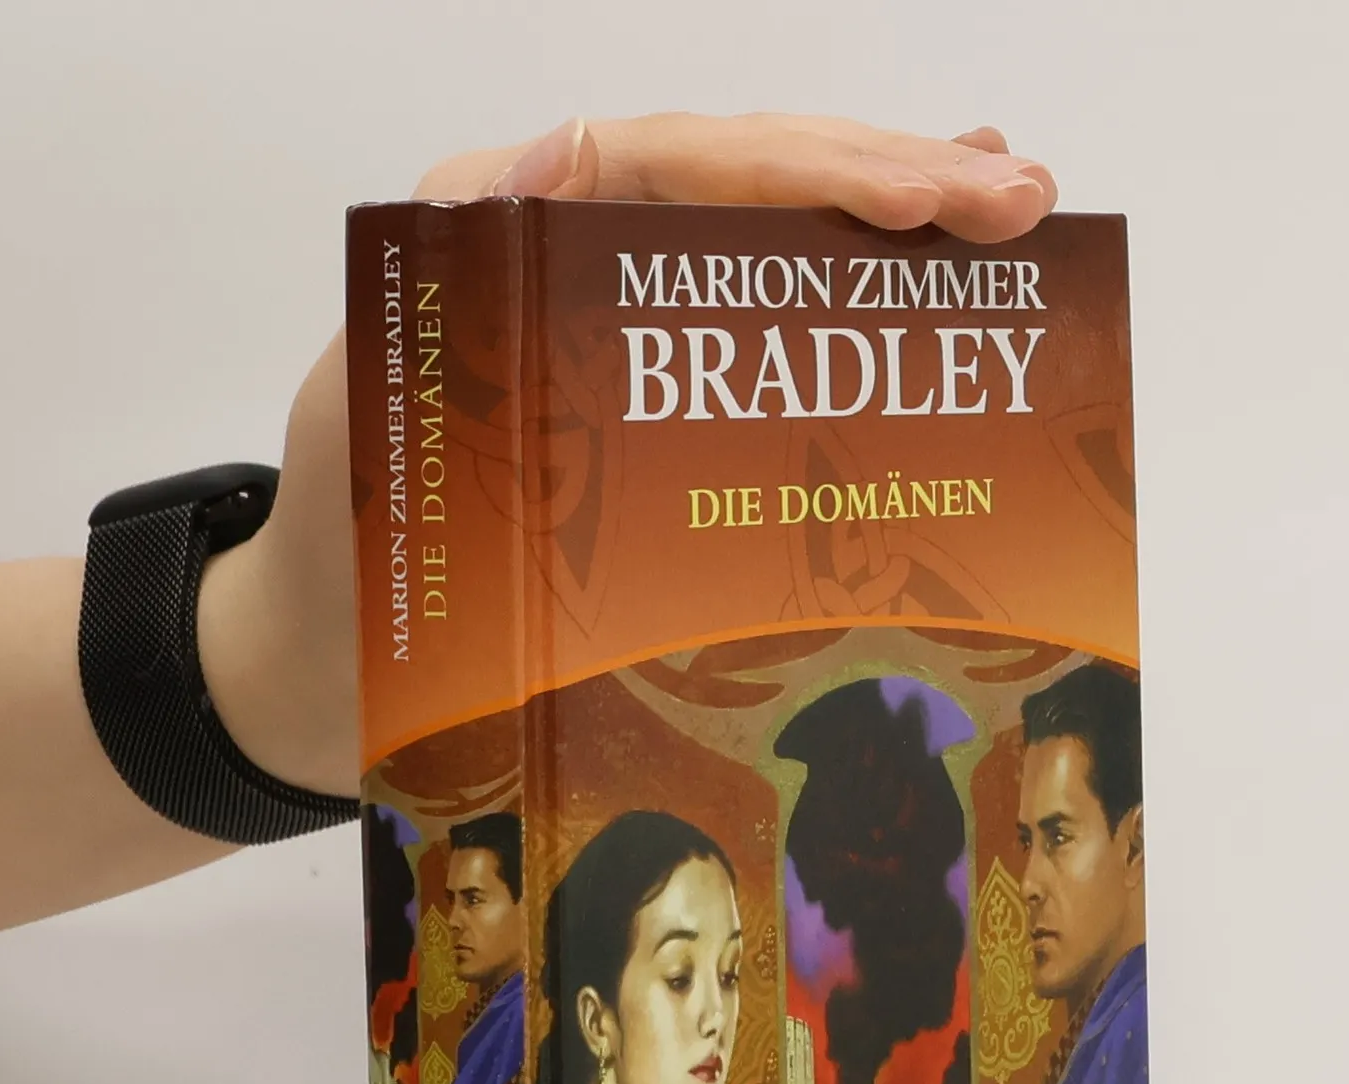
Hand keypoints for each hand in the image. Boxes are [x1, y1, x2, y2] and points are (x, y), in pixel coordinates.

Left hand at [196, 115, 1058, 798]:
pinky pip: (759, 353)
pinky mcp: (650, 421)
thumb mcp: (369, 401)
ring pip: (771, 258)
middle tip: (1018, 200)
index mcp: (508, 232)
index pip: (684, 167)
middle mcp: (574, 265)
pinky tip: (922, 297)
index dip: (818, 170)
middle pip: (749, 194)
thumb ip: (454, 280)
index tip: (935, 195)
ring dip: (892, 236)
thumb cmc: (344, 547)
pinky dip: (844, 324)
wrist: (331, 673)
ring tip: (1009, 217)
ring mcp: (622, 342)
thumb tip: (574, 146)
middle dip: (890, 186)